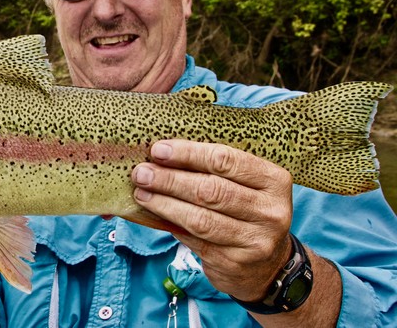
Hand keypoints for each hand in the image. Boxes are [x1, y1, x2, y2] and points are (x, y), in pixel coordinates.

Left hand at [132, 140, 293, 301]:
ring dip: (164, 204)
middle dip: (170, 180)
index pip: (226, 160)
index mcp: (274, 181)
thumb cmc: (246, 212)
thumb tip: (162, 155)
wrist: (267, 265)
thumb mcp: (245, 186)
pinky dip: (169, 225)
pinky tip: (153, 215)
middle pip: (210, 190)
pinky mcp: (235, 263)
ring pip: (200, 219)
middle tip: (142, 173)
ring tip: (141, 193)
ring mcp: (255, 241)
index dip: (188, 154)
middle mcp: (270, 211)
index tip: (158, 150)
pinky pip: (193, 240)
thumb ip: (214, 170)